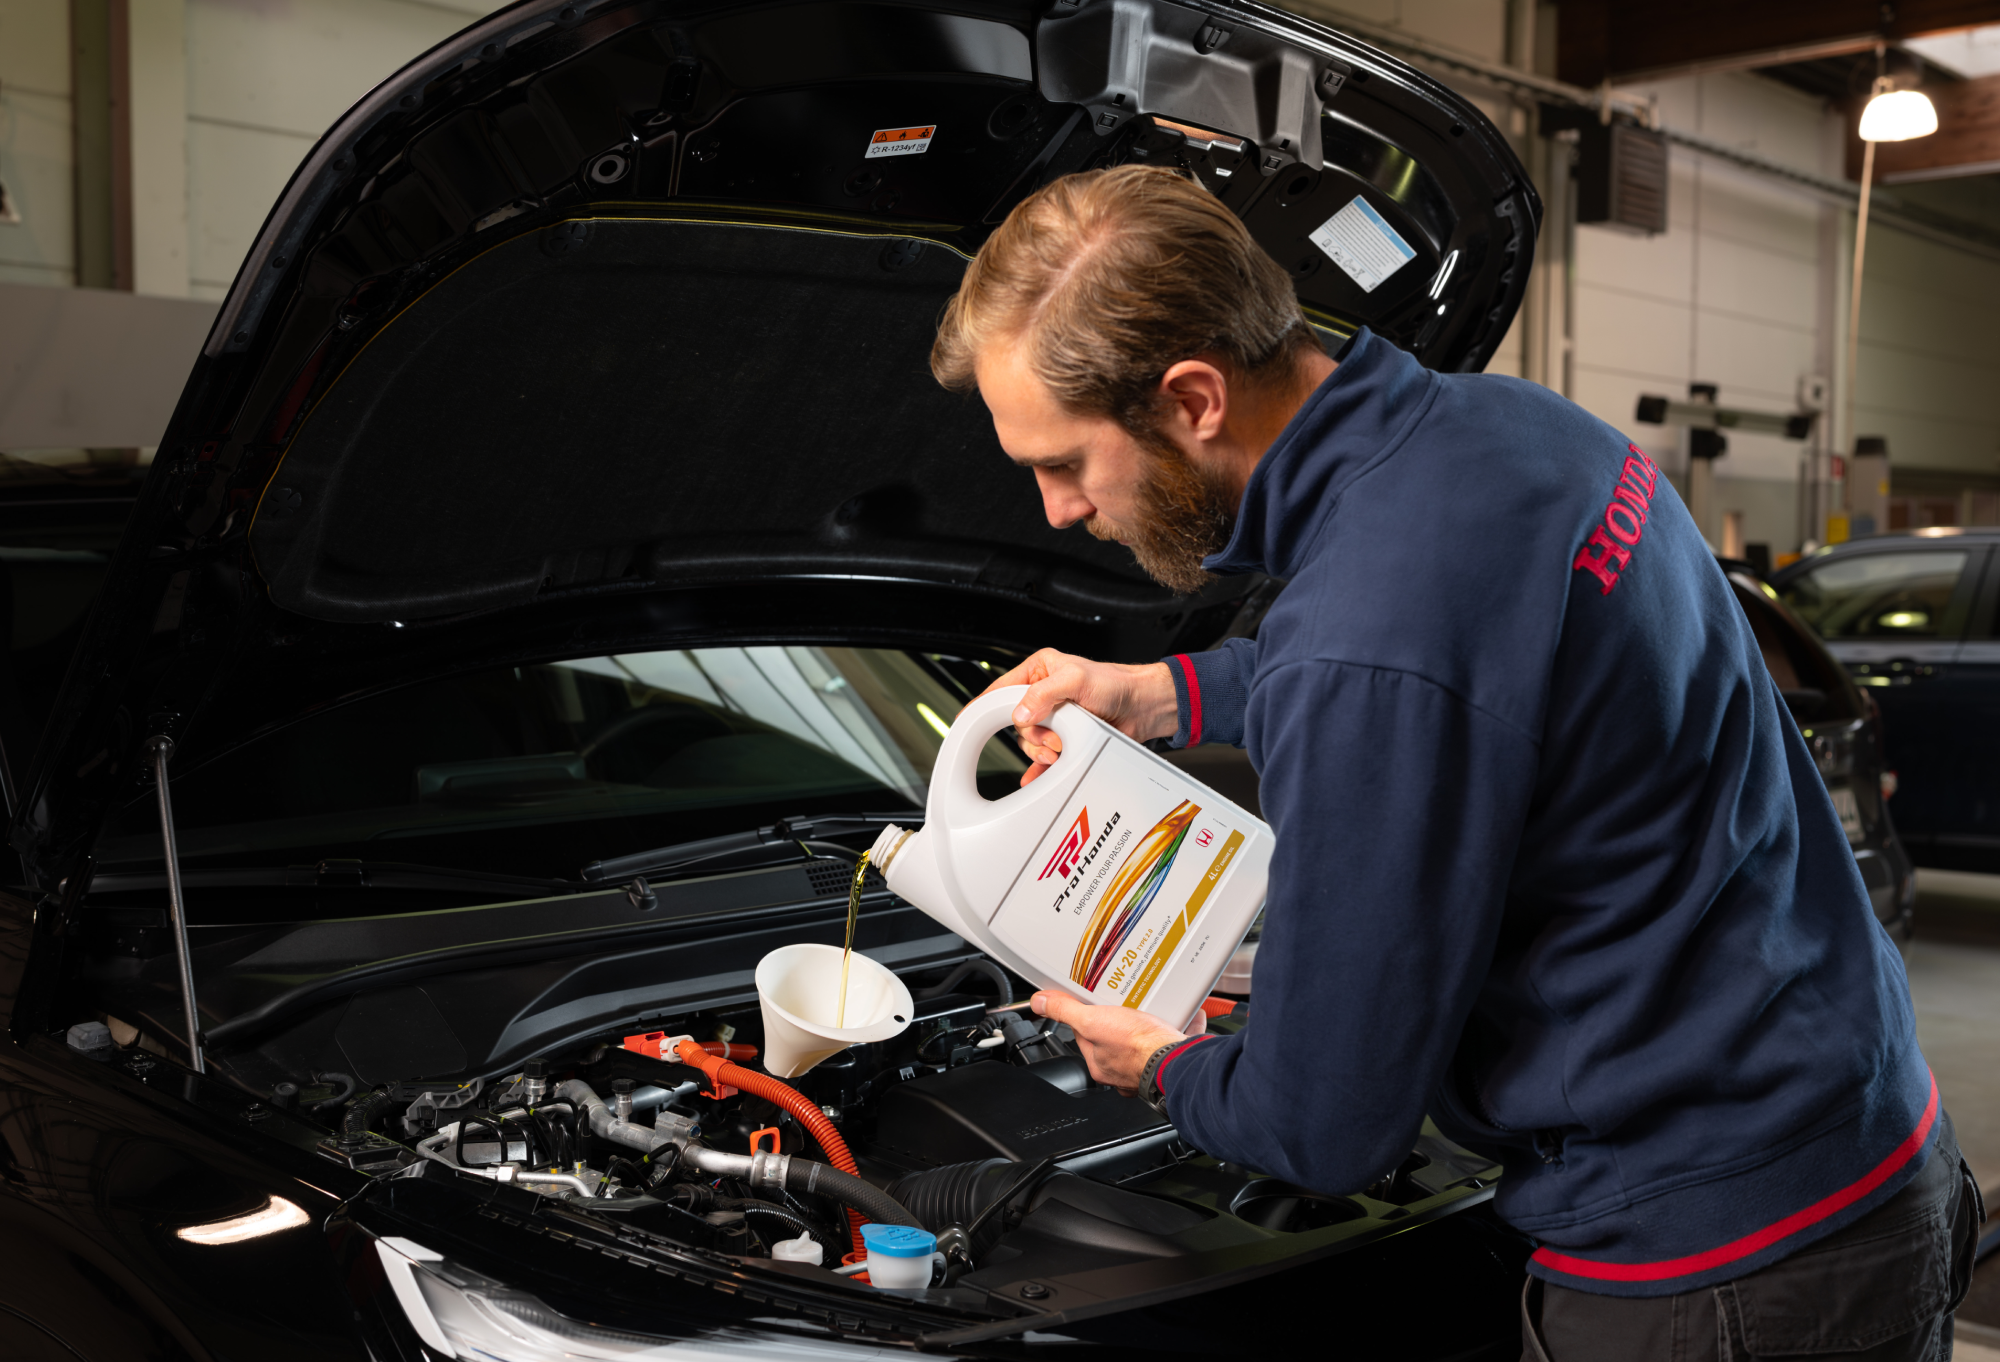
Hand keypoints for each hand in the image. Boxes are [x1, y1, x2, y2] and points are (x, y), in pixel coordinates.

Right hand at [983, 649, 1177, 785]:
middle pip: (1017, 723)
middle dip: (1034, 734)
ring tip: (1062, 747)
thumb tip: (1019, 714)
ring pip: (1030, 742)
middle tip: (1052, 735)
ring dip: (1043, 750)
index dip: (984, 705)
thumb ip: (1043, 695)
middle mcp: (1043, 695)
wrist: (1142, 706)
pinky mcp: (1065, 738)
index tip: (966, 719)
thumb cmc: (1115, 683)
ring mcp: (1053, 719)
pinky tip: (1035, 776)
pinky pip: (1042, 758)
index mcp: (1039, 672)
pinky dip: (1039, 769)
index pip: (1002, 689)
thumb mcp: (1075, 680)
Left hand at [1030, 991, 1204, 1094]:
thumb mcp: (1092, 1021)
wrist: (1177, 1060)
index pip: (1086, 1033)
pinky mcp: (1172, 1056)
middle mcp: (1124, 1067)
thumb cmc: (1137, 1048)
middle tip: (1128, 1000)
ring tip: (1152, 1004)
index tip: (1094, 1000)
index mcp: (1100, 1062)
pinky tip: (1180, 1012)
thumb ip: (1066, 1011)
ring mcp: (1149, 1062)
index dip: (1088, 1013)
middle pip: (1117, 1034)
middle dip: (1124, 1016)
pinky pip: (1173, 1036)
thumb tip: (1040, 1003)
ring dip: (1151, 1020)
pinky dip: (1178, 1023)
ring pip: (1146, 1037)